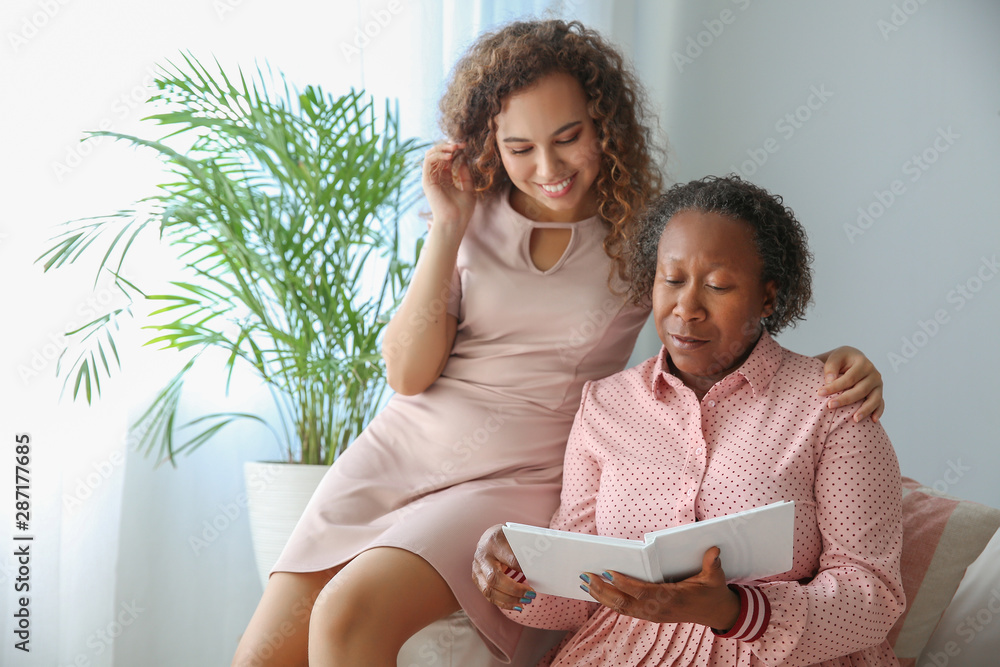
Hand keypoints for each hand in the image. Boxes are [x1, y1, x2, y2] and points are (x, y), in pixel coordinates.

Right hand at [421, 141, 475, 236]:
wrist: (455, 221)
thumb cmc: (463, 209)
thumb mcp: (468, 187)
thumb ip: (465, 173)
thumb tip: (463, 158)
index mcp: (446, 179)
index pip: (446, 159)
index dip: (455, 150)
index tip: (465, 146)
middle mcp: (437, 178)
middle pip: (438, 154)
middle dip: (449, 146)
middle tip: (460, 145)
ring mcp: (431, 179)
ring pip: (430, 155)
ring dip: (442, 148)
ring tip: (454, 148)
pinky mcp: (427, 181)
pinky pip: (428, 161)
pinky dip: (438, 155)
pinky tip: (449, 157)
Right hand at [472, 524, 536, 610]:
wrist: (488, 539)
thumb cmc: (506, 538)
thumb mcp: (516, 537)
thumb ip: (526, 549)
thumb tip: (541, 566)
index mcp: (493, 541)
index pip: (510, 559)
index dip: (524, 571)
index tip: (537, 578)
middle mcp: (482, 556)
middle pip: (494, 578)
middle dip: (514, 590)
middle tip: (531, 594)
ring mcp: (476, 569)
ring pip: (489, 590)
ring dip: (509, 600)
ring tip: (526, 601)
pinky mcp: (476, 579)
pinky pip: (488, 596)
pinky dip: (503, 603)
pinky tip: (517, 605)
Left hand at [580, 546, 739, 630]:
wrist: (715, 613)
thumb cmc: (712, 592)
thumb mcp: (715, 578)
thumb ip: (713, 564)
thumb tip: (714, 550)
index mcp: (673, 598)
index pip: (644, 592)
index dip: (625, 584)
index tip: (609, 572)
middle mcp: (659, 610)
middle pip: (626, 603)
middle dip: (604, 590)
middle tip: (586, 576)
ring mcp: (653, 614)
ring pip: (622, 608)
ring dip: (602, 596)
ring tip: (585, 583)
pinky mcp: (650, 615)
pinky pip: (626, 610)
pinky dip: (609, 601)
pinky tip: (597, 592)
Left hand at [817, 346, 883, 421]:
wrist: (854, 360)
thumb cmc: (843, 360)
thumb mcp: (835, 357)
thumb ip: (831, 367)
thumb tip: (830, 381)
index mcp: (863, 363)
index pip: (849, 378)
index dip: (835, 386)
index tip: (820, 393)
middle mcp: (874, 374)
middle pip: (861, 390)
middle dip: (845, 399)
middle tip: (830, 406)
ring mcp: (878, 385)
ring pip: (874, 399)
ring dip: (865, 410)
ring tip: (855, 419)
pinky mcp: (879, 393)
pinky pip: (880, 404)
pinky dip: (878, 412)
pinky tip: (873, 420)